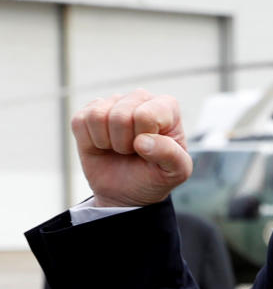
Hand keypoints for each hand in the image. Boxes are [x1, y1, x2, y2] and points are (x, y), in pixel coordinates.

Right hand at [71, 89, 192, 206]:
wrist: (128, 191)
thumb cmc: (156, 175)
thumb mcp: (176, 172)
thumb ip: (171, 156)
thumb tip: (142, 141)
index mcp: (167, 107)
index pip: (145, 116)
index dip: (144, 140)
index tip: (150, 150)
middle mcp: (140, 97)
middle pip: (120, 116)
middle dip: (124, 144)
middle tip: (133, 152)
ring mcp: (113, 102)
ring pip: (97, 116)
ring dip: (107, 142)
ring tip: (120, 148)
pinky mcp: (88, 111)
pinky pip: (79, 121)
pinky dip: (89, 141)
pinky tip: (104, 145)